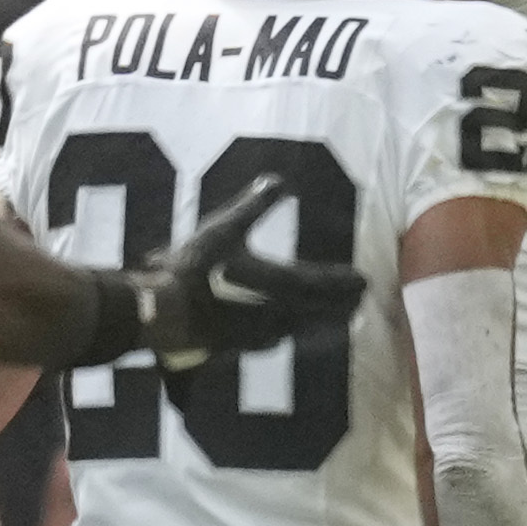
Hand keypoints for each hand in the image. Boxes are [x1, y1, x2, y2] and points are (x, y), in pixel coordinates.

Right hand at [127, 173, 366, 365]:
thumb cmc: (194, 269)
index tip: (364, 281)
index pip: (322, 284)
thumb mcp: (224, 229)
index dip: (344, 281)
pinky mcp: (243, 346)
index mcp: (279, 286)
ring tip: (339, 318)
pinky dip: (298, 333)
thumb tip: (278, 179)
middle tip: (361, 300)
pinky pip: (282, 339)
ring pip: (304, 328)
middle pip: (320, 311)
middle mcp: (279, 314)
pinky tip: (288, 334)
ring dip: (325, 321)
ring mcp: (261, 335)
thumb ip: (254, 206)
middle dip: (341, 304)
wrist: (162, 314)